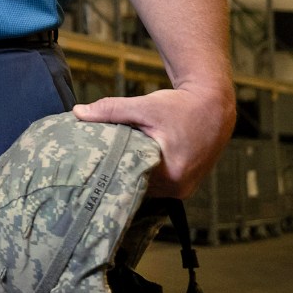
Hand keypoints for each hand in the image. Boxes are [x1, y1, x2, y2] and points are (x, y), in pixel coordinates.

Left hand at [73, 86, 235, 197]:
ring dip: (133, 174)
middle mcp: (180, 188)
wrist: (214, 104)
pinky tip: (130, 162)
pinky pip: (159, 182)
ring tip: (108, 165)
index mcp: (171, 175)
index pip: (131, 182)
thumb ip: (111, 110)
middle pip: (139, 186)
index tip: (89, 169)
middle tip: (92, 167)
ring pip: (148, 185)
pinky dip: (146, 172)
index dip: (109, 174)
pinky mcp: (186, 183)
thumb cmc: (181, 105)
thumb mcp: (145, 106)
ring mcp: (184, 188)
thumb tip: (78, 111)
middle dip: (119, 174)